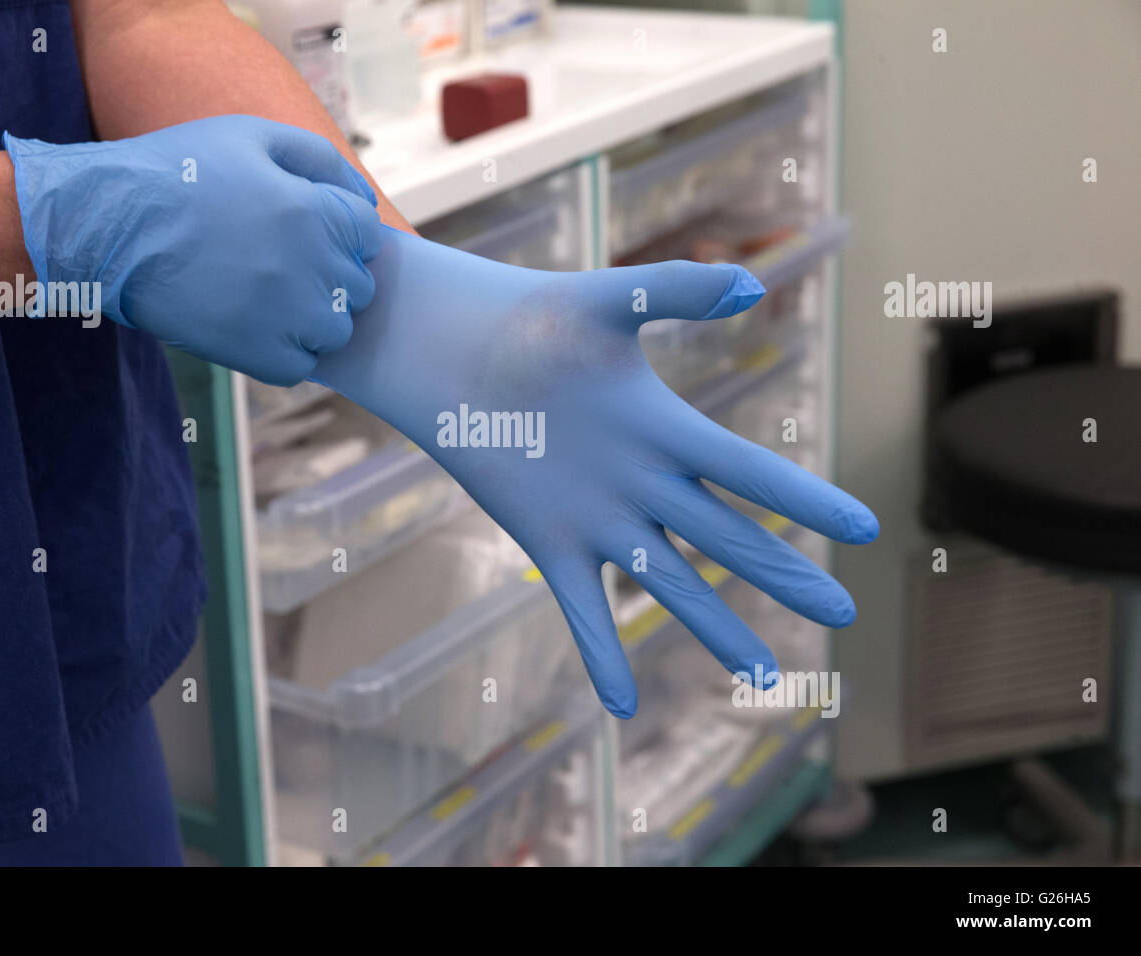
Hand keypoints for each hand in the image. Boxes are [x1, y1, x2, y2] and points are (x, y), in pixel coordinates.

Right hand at [4, 114, 381, 384]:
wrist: (108, 225)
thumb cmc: (176, 172)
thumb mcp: (251, 138)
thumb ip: (319, 161)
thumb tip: (362, 200)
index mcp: (313, 210)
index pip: (367, 234)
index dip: (340, 232)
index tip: (305, 232)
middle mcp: (310, 264)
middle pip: (357, 286)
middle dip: (330, 275)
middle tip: (279, 264)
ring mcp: (286, 314)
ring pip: (335, 330)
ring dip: (313, 318)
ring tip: (268, 297)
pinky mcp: (256, 353)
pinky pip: (300, 365)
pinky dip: (286, 352)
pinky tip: (254, 325)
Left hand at [313, 228, 877, 717]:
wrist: (454, 351)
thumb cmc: (531, 318)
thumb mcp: (608, 301)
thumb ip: (675, 290)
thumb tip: (750, 285)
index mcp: (665, 429)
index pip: (749, 472)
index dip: (805, 499)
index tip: (862, 527)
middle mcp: (643, 482)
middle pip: (726, 537)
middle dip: (784, 573)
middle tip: (841, 610)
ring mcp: (597, 517)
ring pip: (670, 583)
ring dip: (715, 627)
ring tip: (762, 675)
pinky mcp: (547, 540)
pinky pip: (582, 606)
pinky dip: (601, 652)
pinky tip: (620, 707)